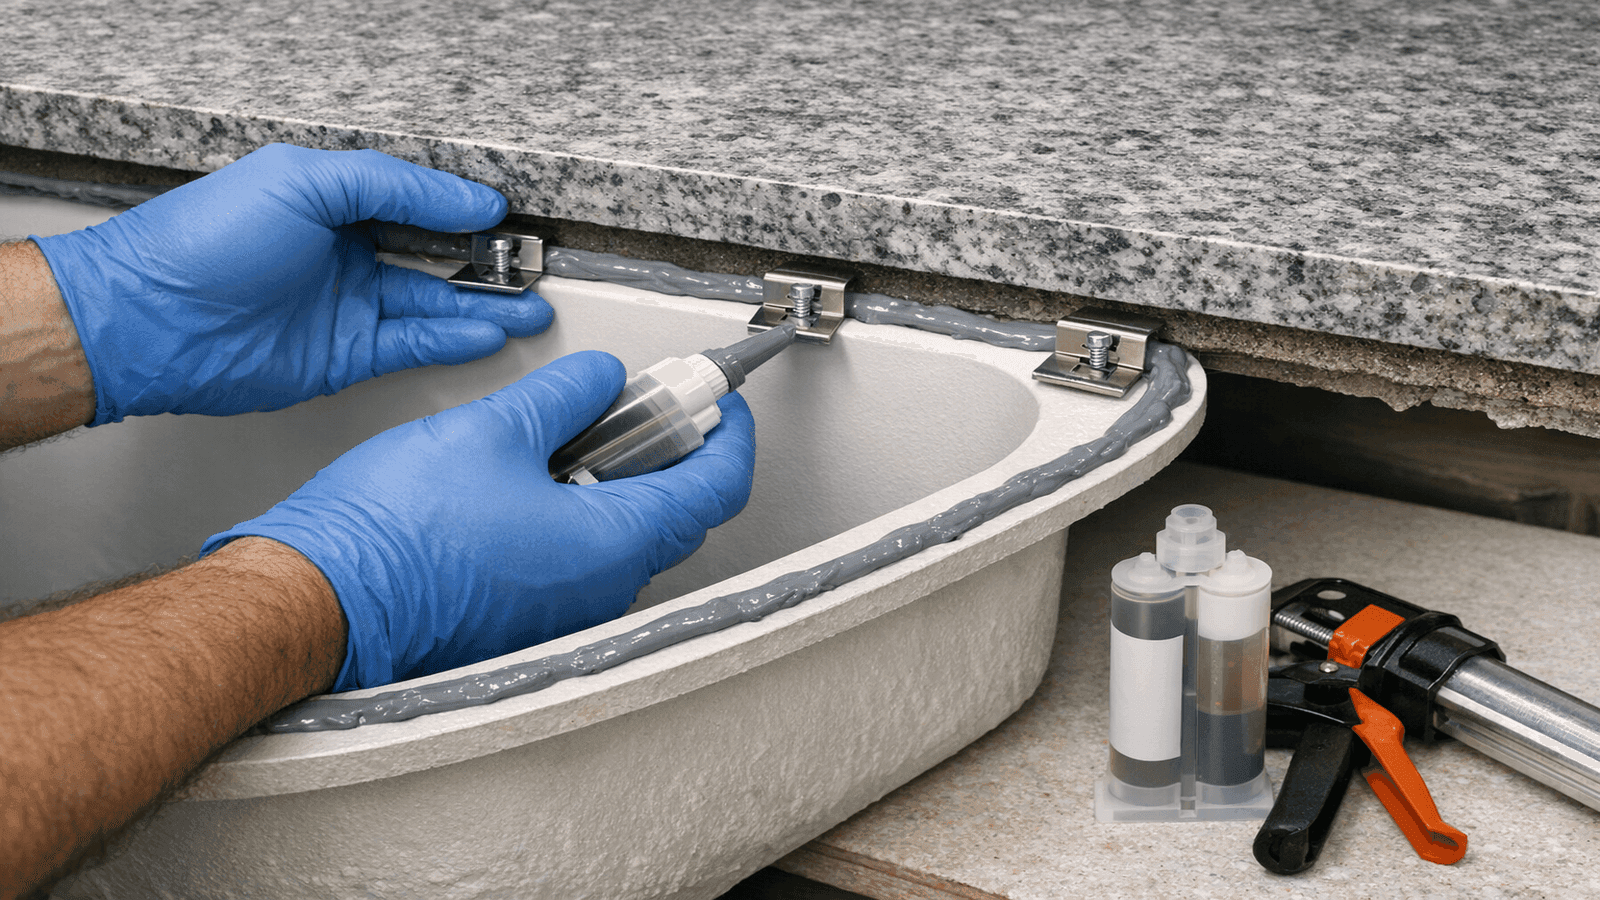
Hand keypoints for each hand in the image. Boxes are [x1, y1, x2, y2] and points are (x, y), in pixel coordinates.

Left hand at [31, 143, 551, 423]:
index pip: (415, 202)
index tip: (505, 219)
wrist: (150, 322)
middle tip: (530, 271)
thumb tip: (464, 198)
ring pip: (430, 306)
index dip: (462, 210)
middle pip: (431, 258)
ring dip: (482, 309)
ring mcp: (343, 309)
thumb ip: (393, 186)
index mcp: (331, 203)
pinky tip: (486, 334)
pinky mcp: (342, 358)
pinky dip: (452, 340)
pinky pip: (411, 346)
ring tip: (529, 309)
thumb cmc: (204, 242)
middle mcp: (341, 255)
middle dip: (484, 266)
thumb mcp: (303, 182)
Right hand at [201, 351, 756, 689]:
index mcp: (610, 543)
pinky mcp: (524, 618)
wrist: (318, 601)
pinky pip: (580, 560)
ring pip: (625, 536)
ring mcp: (562, 611)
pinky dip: (580, 512)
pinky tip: (536, 478)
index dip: (729, 433)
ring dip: (620, 480)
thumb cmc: (393, 531)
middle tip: (647, 401)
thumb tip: (602, 378)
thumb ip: (566, 396)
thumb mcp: (492, 428)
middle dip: (673, 450)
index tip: (723, 397)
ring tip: (578, 430)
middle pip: (677, 512)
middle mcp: (599, 590)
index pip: (715, 486)